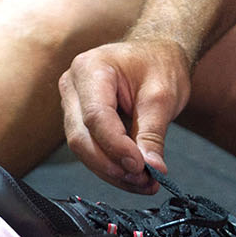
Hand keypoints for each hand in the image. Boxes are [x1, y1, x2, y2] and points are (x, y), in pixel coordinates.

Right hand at [59, 38, 191, 193]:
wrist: (156, 54)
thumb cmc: (158, 64)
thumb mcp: (163, 96)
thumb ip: (153, 133)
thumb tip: (152, 168)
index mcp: (90, 68)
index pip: (95, 116)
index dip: (116, 146)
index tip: (140, 166)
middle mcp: (73, 85)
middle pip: (82, 137)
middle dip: (112, 164)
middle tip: (144, 179)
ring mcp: (73, 104)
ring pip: (84, 148)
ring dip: (113, 171)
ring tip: (144, 182)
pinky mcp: (80, 121)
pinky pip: (91, 149)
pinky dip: (112, 166)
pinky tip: (135, 176)